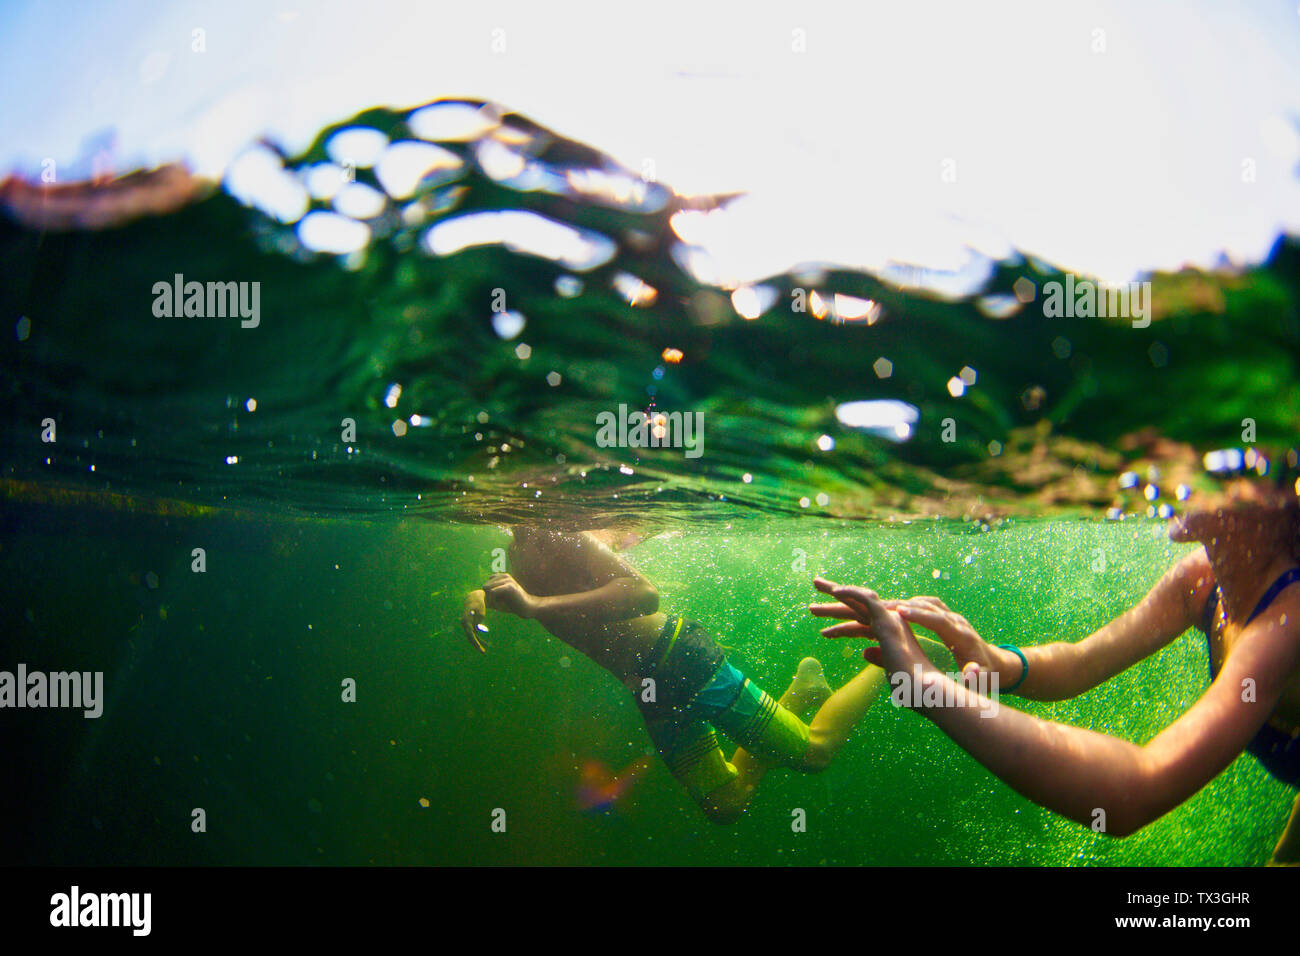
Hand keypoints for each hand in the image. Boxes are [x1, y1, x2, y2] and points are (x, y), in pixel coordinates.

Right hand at [462, 589, 487, 652]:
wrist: (474, 598)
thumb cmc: (478, 603)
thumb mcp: (480, 610)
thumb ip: (479, 618)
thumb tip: (476, 629)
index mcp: (466, 620)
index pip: (469, 633)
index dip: (474, 641)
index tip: (478, 646)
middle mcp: (464, 624)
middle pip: (469, 637)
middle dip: (476, 645)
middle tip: (483, 652)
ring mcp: (467, 625)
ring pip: (471, 637)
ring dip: (477, 643)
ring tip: (483, 651)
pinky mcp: (470, 625)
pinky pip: (474, 634)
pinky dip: (478, 639)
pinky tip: (485, 644)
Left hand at [483, 573, 536, 619]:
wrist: (527, 607)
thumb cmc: (513, 603)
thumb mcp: (499, 598)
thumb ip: (488, 597)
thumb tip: (476, 598)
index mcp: (502, 577)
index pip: (486, 584)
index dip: (489, 594)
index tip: (498, 600)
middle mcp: (504, 576)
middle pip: (486, 587)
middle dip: (490, 597)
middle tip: (501, 602)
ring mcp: (507, 580)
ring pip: (488, 590)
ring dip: (493, 600)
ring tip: (504, 602)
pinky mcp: (509, 587)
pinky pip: (493, 592)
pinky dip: (495, 599)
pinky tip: (502, 603)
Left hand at [810, 577, 929, 674]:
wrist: (923, 689)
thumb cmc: (909, 686)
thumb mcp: (888, 670)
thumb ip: (878, 658)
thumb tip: (864, 652)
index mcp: (889, 636)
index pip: (861, 627)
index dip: (842, 628)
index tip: (825, 632)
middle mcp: (889, 625)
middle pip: (856, 609)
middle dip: (835, 603)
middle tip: (816, 593)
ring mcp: (889, 621)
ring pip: (858, 601)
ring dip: (836, 591)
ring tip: (816, 583)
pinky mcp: (888, 620)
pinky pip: (867, 599)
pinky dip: (851, 593)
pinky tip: (835, 591)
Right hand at [889, 595, 1020, 688]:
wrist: (997, 663)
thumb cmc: (987, 675)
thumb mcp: (983, 680)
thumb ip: (975, 678)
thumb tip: (969, 676)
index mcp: (962, 636)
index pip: (940, 621)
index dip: (920, 615)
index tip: (899, 612)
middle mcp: (957, 622)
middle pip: (930, 607)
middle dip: (905, 605)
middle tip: (879, 606)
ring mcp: (953, 617)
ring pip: (927, 603)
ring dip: (905, 602)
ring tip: (880, 607)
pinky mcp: (947, 617)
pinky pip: (927, 605)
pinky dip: (910, 604)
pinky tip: (893, 609)